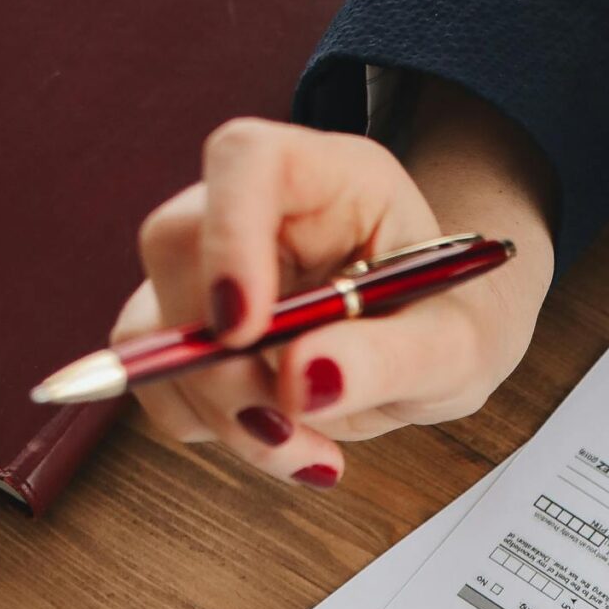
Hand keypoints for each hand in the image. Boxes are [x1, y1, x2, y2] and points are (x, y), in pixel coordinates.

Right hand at [111, 85, 554, 485]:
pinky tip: (286, 442)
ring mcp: (215, 265)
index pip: (246, 159)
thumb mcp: (455, 351)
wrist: (442, 348)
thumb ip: (390, 359)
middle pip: (178, 248)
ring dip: (214, 409)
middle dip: (221, 362)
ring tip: (306, 449)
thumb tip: (302, 384)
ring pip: (151, 327)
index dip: (228, 236)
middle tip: (291, 425)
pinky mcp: (195, 328)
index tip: (243, 331)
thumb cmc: (456, 326)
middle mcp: (260, 208)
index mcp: (334, 177)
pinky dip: (211, 429)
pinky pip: (160, 381)